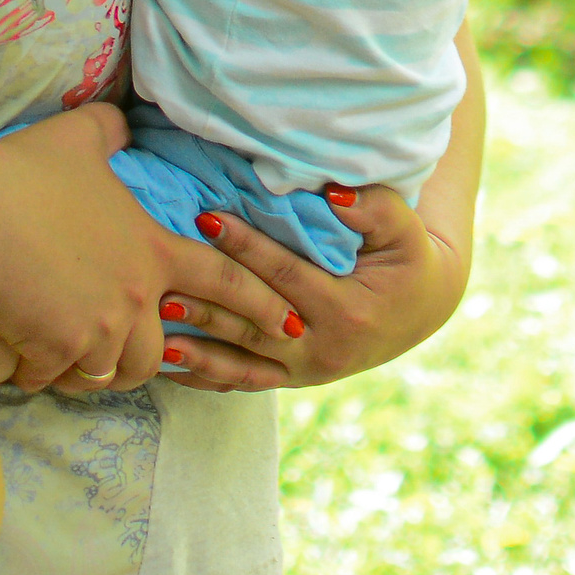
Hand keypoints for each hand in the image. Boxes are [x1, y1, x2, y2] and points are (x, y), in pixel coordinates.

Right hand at [0, 107, 292, 395]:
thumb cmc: (25, 172)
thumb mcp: (77, 137)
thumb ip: (109, 131)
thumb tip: (122, 120)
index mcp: (151, 246)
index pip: (223, 280)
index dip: (260, 304)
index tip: (290, 326)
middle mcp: (136, 294)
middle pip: (163, 349)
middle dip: (158, 357)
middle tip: (149, 361)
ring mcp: (100, 328)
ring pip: (114, 371)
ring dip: (98, 368)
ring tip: (77, 358)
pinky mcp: (58, 351)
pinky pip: (58, 376)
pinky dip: (45, 372)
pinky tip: (27, 359)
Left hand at [157, 180, 471, 392]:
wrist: (419, 307)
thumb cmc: (407, 258)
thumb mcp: (405, 231)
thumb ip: (375, 210)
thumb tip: (334, 194)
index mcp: (349, 312)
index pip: (285, 275)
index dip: (245, 247)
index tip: (205, 217)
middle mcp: (323, 350)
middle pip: (254, 324)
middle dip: (207, 300)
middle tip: (161, 277)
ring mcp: (305, 371)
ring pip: (242, 362)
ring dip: (197, 346)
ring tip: (155, 328)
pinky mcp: (291, 379)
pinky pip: (242, 381)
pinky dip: (205, 374)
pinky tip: (167, 363)